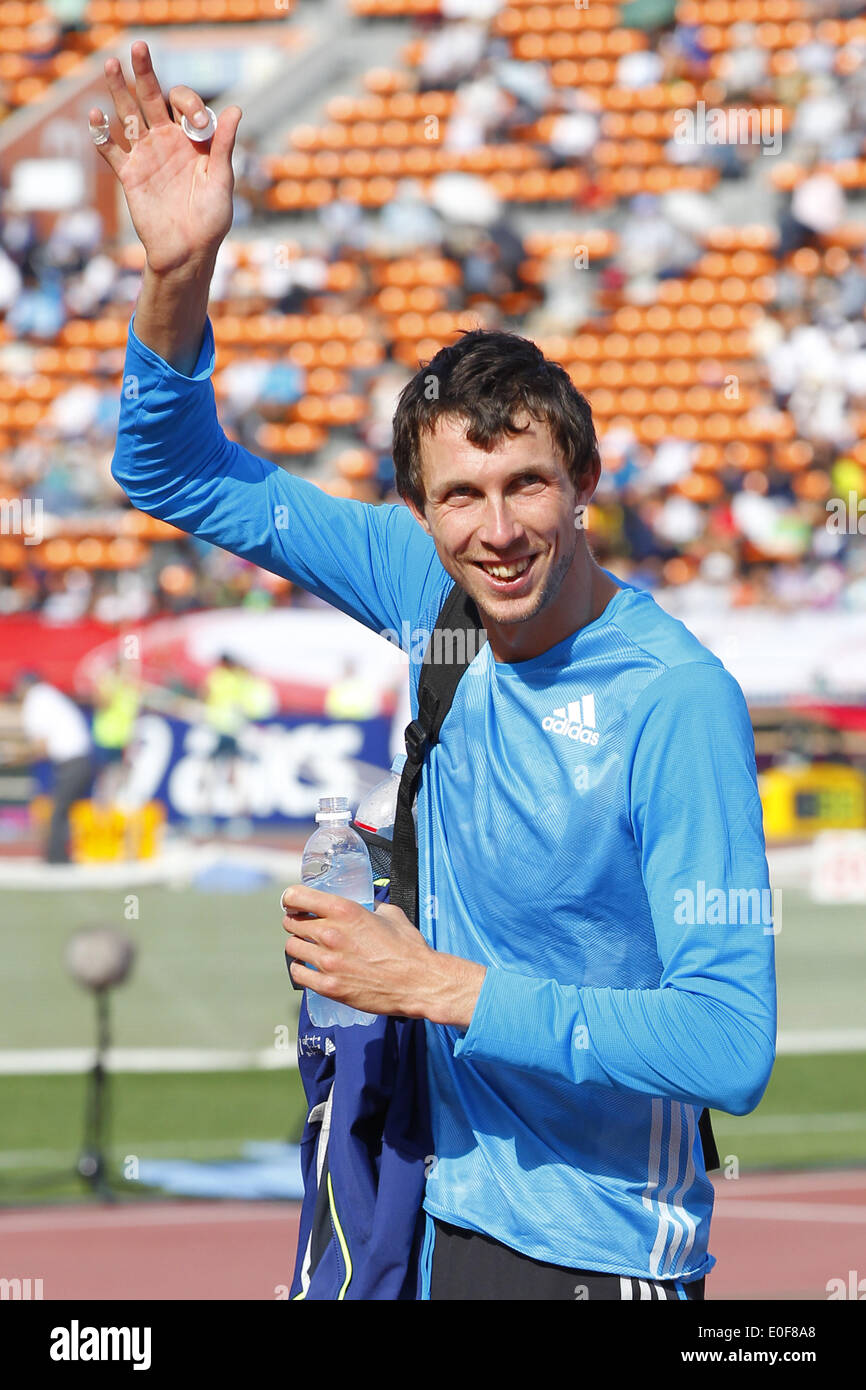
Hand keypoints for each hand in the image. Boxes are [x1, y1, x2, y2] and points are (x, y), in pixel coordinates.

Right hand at [89, 40, 241, 274]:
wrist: (188, 252)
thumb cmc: (211, 220)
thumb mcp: (222, 180)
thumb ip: (224, 145)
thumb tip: (236, 110)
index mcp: (192, 140)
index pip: (184, 104)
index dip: (189, 104)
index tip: (195, 122)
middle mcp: (167, 142)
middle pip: (152, 99)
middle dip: (146, 74)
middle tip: (139, 48)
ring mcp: (147, 156)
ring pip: (129, 115)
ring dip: (119, 91)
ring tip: (110, 64)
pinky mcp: (130, 175)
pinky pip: (112, 150)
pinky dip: (102, 134)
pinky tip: (96, 115)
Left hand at [280, 885, 485, 1026]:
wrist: (418, 982)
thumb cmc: (408, 948)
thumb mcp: (390, 914)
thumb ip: (372, 905)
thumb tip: (366, 902)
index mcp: (345, 911)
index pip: (297, 897)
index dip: (291, 899)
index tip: (293, 903)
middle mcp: (331, 933)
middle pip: (291, 922)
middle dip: (296, 922)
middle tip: (304, 926)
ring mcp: (327, 962)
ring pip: (292, 947)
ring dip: (298, 945)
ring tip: (308, 947)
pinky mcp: (329, 986)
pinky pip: (298, 973)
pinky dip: (301, 968)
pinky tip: (309, 967)